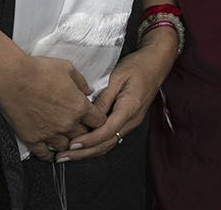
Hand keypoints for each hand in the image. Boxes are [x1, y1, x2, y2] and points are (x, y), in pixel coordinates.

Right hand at [0, 55, 105, 160]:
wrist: (11, 78)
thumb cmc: (39, 70)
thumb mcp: (68, 69)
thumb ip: (81, 82)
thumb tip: (88, 91)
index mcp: (79, 107)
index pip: (99, 121)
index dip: (98, 120)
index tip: (94, 118)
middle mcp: (67, 124)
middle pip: (84, 135)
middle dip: (85, 132)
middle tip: (81, 129)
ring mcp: (49, 133)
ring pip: (66, 147)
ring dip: (68, 143)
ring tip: (67, 140)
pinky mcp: (32, 139)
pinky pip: (44, 154)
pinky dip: (49, 155)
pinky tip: (51, 153)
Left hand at [56, 29, 176, 161]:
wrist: (156, 64)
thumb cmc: (138, 66)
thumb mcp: (117, 77)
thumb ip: (103, 98)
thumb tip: (89, 115)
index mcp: (130, 108)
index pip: (107, 131)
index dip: (89, 140)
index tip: (72, 144)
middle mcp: (132, 119)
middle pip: (107, 143)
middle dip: (84, 152)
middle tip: (63, 156)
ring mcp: (131, 122)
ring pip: (109, 143)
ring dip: (88, 151)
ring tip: (69, 154)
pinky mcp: (128, 120)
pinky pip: (111, 137)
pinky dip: (96, 144)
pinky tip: (83, 146)